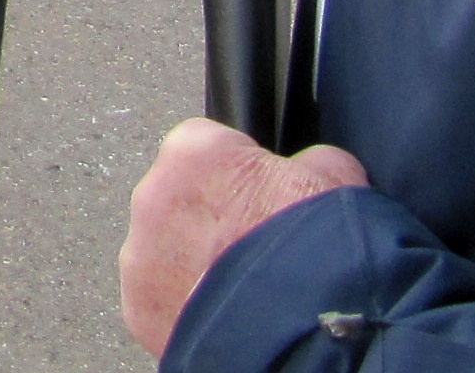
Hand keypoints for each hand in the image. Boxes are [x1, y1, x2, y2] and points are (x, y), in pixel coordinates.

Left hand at [118, 119, 367, 356]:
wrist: (309, 329)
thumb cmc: (316, 249)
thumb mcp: (336, 178)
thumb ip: (309, 159)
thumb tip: (309, 166)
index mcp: (193, 150)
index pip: (209, 145)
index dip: (242, 174)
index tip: (262, 198)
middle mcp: (152, 194)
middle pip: (182, 198)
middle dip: (212, 219)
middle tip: (251, 247)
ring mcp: (139, 254)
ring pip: (165, 249)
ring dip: (195, 262)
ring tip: (241, 285)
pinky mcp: (138, 306)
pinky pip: (159, 296)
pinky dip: (185, 302)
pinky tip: (224, 311)